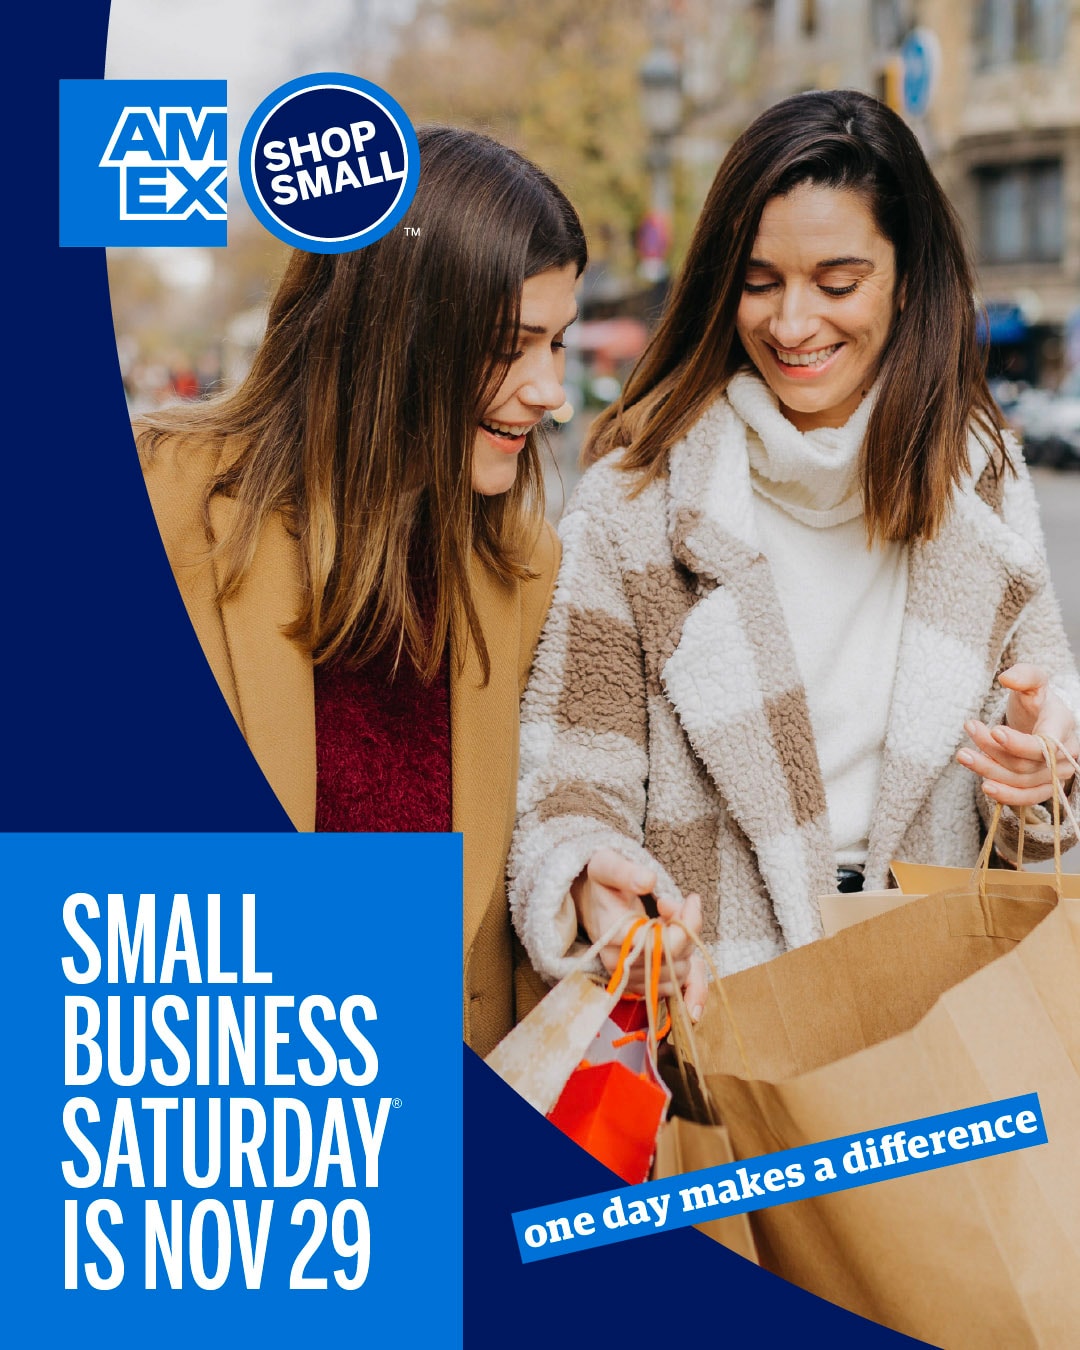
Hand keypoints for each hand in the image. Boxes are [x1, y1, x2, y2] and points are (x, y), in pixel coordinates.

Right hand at [571, 848, 707, 1018]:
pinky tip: (676, 939)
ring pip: (680, 972)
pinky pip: (676, 986)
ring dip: (687, 946)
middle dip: (688, 931)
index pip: (661, 945)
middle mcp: (619, 963)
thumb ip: (625, 872)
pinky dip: (686, 963)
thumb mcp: (607, 867)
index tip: (690, 899)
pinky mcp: (639, 984)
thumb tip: (648, 881)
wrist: (592, 905)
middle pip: (675, 961)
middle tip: (681, 906)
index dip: (686, 923)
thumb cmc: (602, 885)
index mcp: (613, 934)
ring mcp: (629, 977)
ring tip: (673, 921)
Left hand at [957, 664, 1078, 807]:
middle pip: (1025, 763)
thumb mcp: (1033, 681)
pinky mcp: (1046, 787)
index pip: (1044, 743)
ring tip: (963, 755)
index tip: (994, 731)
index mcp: (1062, 725)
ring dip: (989, 770)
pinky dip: (1005, 795)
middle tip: (969, 729)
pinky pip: (1027, 799)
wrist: (1043, 722)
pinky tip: (984, 785)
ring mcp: (1058, 774)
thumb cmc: (1036, 702)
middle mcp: (1066, 754)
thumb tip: (1006, 678)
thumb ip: (1024, 675)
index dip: (1019, 743)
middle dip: (992, 750)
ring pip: (1021, 781)